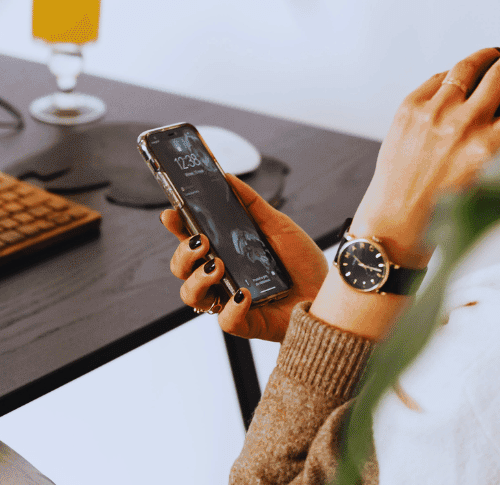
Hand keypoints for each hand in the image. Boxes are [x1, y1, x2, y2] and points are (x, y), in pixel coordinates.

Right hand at [161, 173, 328, 342]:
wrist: (328, 290)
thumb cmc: (301, 261)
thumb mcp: (278, 225)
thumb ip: (252, 204)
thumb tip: (228, 177)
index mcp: (224, 250)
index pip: (190, 238)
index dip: (176, 226)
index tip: (171, 213)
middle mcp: (221, 276)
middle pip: (181, 268)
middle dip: (183, 253)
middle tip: (202, 242)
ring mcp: (229, 300)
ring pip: (192, 296)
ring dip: (198, 279)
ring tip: (219, 265)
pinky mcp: (245, 323)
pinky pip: (224, 321)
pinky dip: (231, 307)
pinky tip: (245, 293)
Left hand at [352, 16, 499, 265]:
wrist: (397, 220)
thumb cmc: (448, 212)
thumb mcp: (499, 194)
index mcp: (490, 150)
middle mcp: (463, 127)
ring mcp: (433, 113)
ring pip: (467, 67)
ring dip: (485, 56)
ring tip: (495, 54)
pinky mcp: (410, 108)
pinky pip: (438, 79)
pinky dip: (452, 78)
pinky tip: (458, 85)